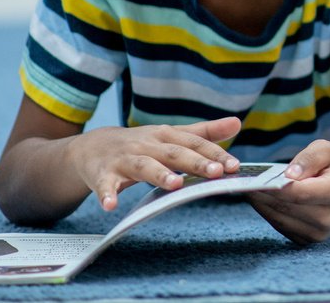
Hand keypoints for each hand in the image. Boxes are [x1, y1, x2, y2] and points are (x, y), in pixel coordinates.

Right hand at [69, 117, 241, 210]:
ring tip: (175, 185)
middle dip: (195, 162)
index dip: (214, 154)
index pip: (194, 143)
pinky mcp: (101, 174)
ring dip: (158, 174)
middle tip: (215, 173)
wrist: (92, 146)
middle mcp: (146, 145)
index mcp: (166, 135)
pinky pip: (104, 186)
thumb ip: (204, 132)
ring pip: (143, 166)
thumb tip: (237, 123)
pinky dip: (107, 195)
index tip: (234, 166)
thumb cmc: (142, 144)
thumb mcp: (171, 135)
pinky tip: (111, 206)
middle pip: (173, 153)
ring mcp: (123, 159)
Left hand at [247, 140, 329, 244]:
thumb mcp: (328, 149)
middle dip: (262, 194)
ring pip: (279, 218)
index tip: (254, 178)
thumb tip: (287, 175)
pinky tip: (259, 198)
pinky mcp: (308, 240)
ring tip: (246, 188)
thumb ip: (309, 157)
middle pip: (286, 207)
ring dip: (260, 204)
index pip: (301, 193)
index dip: (276, 187)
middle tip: (242, 181)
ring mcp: (319, 233)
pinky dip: (267, 211)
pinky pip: (280, 225)